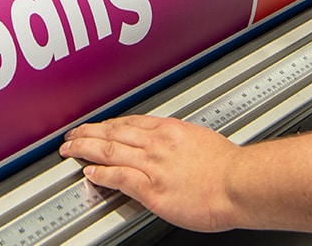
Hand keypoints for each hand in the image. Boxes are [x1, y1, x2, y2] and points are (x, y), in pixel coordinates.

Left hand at [61, 115, 243, 231]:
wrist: (240, 184)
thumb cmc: (229, 167)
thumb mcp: (200, 139)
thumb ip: (179, 140)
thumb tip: (172, 143)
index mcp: (169, 129)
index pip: (129, 122)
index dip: (108, 124)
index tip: (98, 127)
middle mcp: (157, 143)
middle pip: (113, 132)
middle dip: (88, 132)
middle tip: (72, 134)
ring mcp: (153, 166)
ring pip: (110, 151)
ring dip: (86, 149)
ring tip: (71, 150)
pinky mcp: (152, 189)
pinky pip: (119, 177)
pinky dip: (101, 174)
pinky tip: (90, 173)